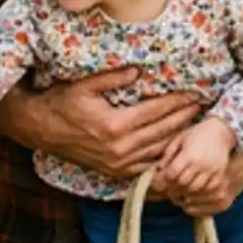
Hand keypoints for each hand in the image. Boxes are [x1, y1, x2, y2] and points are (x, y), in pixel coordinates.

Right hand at [29, 68, 202, 177]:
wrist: (41, 129)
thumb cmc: (61, 103)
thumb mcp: (84, 85)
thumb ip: (112, 78)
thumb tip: (138, 71)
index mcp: (114, 125)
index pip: (155, 112)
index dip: (176, 102)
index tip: (193, 93)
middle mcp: (119, 148)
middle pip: (162, 132)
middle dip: (184, 118)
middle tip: (201, 106)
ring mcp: (118, 163)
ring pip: (158, 151)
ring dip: (178, 138)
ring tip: (195, 125)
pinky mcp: (115, 171)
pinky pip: (147, 167)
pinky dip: (163, 158)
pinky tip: (175, 149)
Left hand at [160, 117, 236, 195]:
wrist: (220, 131)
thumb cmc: (197, 133)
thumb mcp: (179, 139)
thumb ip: (168, 154)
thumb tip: (159, 169)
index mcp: (189, 154)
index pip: (172, 173)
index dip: (163, 179)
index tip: (158, 180)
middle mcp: (201, 164)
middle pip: (182, 183)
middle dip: (172, 187)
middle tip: (167, 186)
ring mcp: (212, 171)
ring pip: (195, 189)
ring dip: (185, 191)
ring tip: (178, 188)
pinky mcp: (220, 175)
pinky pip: (208, 190)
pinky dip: (199, 192)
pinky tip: (192, 188)